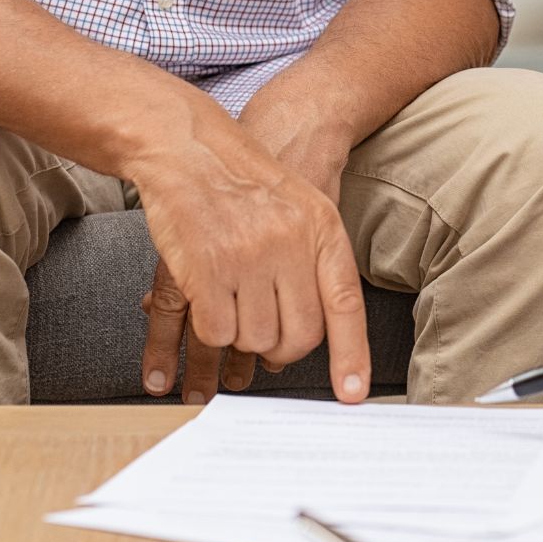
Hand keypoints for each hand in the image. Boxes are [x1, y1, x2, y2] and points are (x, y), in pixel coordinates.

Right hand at [132, 104, 369, 404]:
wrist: (192, 148)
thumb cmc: (246, 183)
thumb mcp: (302, 207)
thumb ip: (314, 261)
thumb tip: (319, 332)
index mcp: (322, 230)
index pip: (345, 305)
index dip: (351, 355)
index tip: (351, 393)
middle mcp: (290, 244)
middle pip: (298, 336)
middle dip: (279, 349)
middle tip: (265, 342)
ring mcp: (248, 257)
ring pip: (254, 339)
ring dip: (241, 336)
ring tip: (231, 306)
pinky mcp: (205, 270)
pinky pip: (215, 331)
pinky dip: (210, 329)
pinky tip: (207, 303)